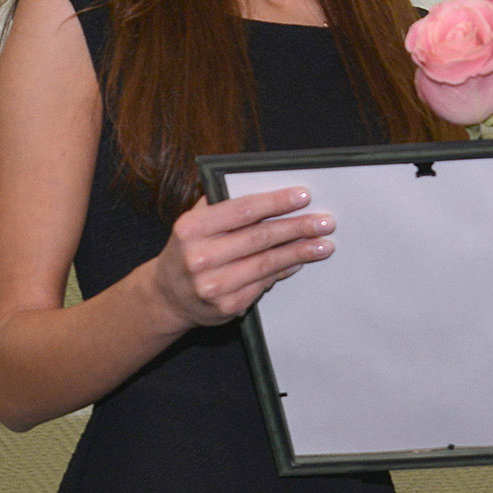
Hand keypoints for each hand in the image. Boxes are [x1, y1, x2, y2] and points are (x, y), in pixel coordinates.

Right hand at [150, 187, 334, 327]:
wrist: (167, 297)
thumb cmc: (189, 250)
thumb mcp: (194, 223)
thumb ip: (221, 203)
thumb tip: (266, 186)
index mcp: (191, 228)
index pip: (243, 210)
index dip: (277, 202)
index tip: (304, 196)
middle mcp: (199, 257)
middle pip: (260, 237)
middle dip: (298, 228)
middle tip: (325, 222)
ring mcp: (213, 285)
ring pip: (267, 263)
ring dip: (300, 252)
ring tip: (323, 244)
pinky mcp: (227, 306)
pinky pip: (265, 284)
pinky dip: (285, 270)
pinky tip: (300, 262)